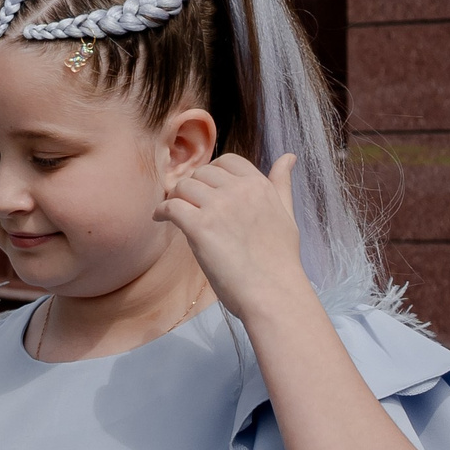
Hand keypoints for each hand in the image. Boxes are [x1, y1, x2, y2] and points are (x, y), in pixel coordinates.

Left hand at [158, 152, 304, 321]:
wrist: (274, 293)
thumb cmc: (279, 259)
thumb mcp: (286, 214)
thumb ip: (281, 184)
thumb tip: (288, 157)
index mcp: (260, 186)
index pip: (227, 161)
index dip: (211, 174)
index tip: (205, 191)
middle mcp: (240, 190)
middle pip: (201, 173)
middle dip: (191, 187)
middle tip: (186, 205)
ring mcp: (220, 207)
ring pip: (183, 187)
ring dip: (175, 198)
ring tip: (174, 214)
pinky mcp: (200, 227)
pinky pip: (171, 206)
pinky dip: (161, 211)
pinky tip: (161, 219)